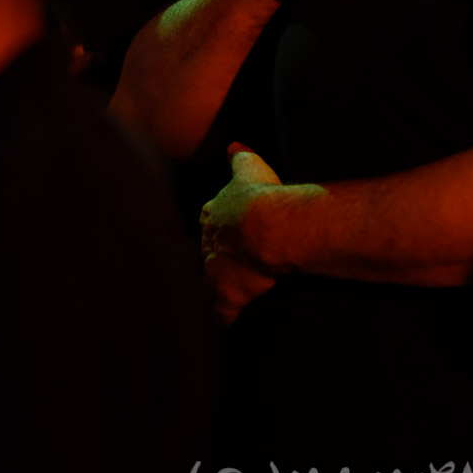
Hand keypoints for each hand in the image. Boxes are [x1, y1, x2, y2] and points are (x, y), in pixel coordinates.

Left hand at [200, 145, 284, 325]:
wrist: (268, 226)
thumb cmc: (261, 194)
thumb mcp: (250, 167)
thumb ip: (240, 157)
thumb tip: (233, 146)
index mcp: (213, 214)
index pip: (209, 220)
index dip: (216, 225)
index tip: (223, 229)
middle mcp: (209, 244)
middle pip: (205, 252)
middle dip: (211, 258)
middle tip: (221, 263)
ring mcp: (216, 271)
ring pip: (206, 284)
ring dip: (209, 290)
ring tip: (210, 297)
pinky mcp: (229, 294)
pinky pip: (222, 313)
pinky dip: (221, 320)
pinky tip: (221, 327)